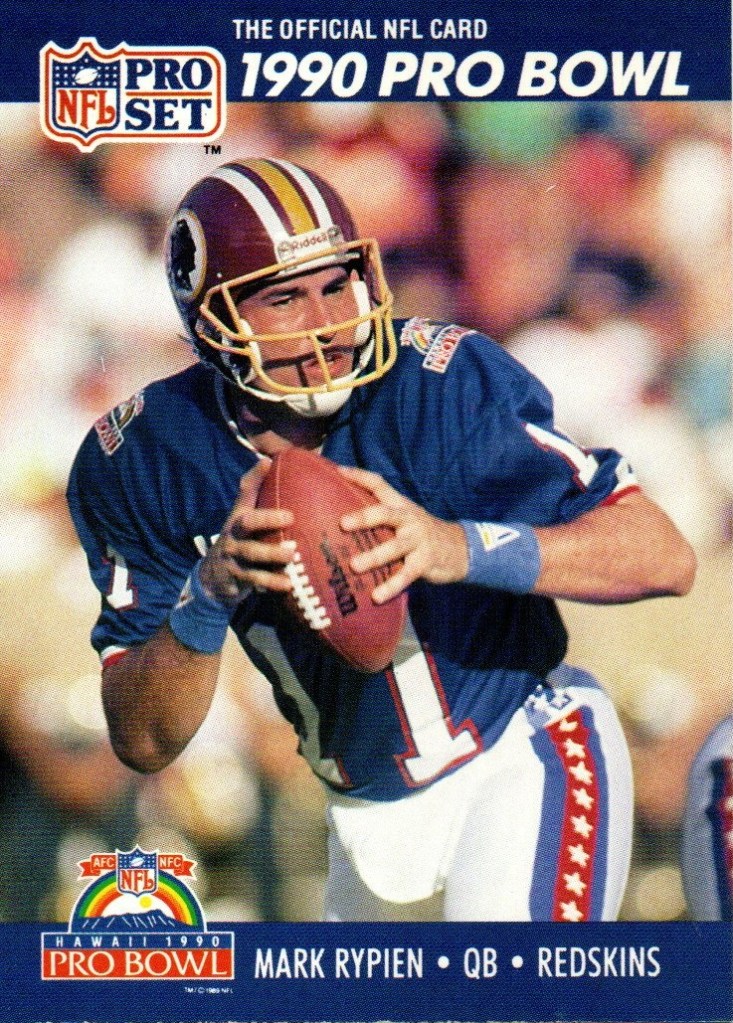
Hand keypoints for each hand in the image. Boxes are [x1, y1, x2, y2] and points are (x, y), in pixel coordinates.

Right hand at [199, 460, 294, 602]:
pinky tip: (288, 584)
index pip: (244, 492)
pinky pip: (254, 579)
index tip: (268, 463)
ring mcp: (234, 556)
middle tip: (290, 517)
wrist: (213, 577)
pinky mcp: (237, 577)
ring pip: (252, 553)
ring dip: (272, 554)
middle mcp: (235, 533)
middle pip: (247, 522)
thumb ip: (256, 496)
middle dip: (267, 519)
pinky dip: (271, 582)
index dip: (255, 476)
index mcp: (240, 516)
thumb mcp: (244, 519)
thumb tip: (270, 461)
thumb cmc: (240, 541)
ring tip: (291, 555)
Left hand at [338, 465, 468, 602]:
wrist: (460, 549)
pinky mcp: (425, 562)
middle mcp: (409, 519)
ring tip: (354, 566)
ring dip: (374, 557)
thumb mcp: (405, 518)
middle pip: (386, 514)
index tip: (339, 470)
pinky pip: (405, 575)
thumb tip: (341, 519)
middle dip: (365, 517)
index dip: (360, 476)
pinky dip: (391, 586)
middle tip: (343, 523)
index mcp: (401, 506)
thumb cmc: (421, 534)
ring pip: (394, 548)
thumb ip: (381, 516)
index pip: (380, 485)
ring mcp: (418, 540)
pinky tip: (376, 596)